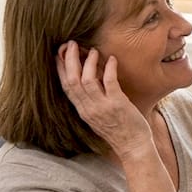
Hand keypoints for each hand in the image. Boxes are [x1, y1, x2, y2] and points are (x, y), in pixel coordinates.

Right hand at [56, 41, 150, 157]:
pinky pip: (110, 82)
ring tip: (92, 50)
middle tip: (71, 44)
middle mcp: (88, 109)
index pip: (65, 86)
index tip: (58, 53)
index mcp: (82, 111)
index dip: (60, 68)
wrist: (133, 147)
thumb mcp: (98, 116)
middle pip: (72, 80)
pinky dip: (109, 68)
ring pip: (87, 80)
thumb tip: (89, 79)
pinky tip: (112, 59)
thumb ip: (91, 100)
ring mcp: (102, 107)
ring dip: (88, 62)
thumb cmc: (119, 130)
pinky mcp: (117, 105)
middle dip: (69, 60)